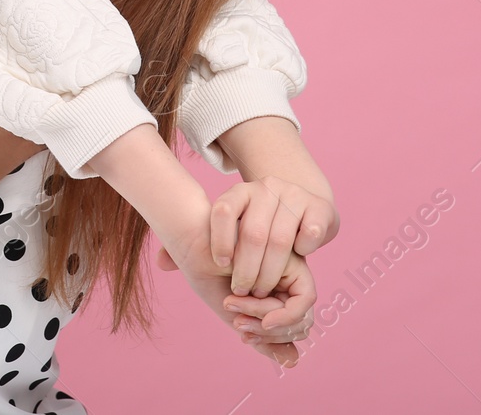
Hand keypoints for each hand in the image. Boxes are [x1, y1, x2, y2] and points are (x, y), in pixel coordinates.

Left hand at [158, 175, 336, 297]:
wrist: (303, 204)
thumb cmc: (259, 227)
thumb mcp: (229, 229)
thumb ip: (196, 244)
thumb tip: (162, 263)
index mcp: (239, 192)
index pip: (222, 210)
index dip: (219, 240)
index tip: (218, 265)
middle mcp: (266, 189)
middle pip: (253, 233)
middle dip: (246, 269)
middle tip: (241, 291)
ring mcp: (294, 196)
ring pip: (280, 239)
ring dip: (270, 271)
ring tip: (262, 291)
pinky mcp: (318, 207)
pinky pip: (310, 232)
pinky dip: (302, 250)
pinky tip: (296, 263)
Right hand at [158, 241, 315, 367]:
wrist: (196, 245)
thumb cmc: (209, 276)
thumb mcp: (238, 316)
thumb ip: (264, 339)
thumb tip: (293, 361)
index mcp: (276, 298)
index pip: (289, 332)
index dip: (268, 339)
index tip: (241, 335)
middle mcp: (288, 287)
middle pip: (299, 327)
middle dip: (266, 331)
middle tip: (237, 321)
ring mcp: (293, 274)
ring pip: (300, 317)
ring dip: (263, 316)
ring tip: (233, 302)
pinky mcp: (295, 262)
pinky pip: (302, 301)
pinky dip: (282, 312)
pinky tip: (255, 304)